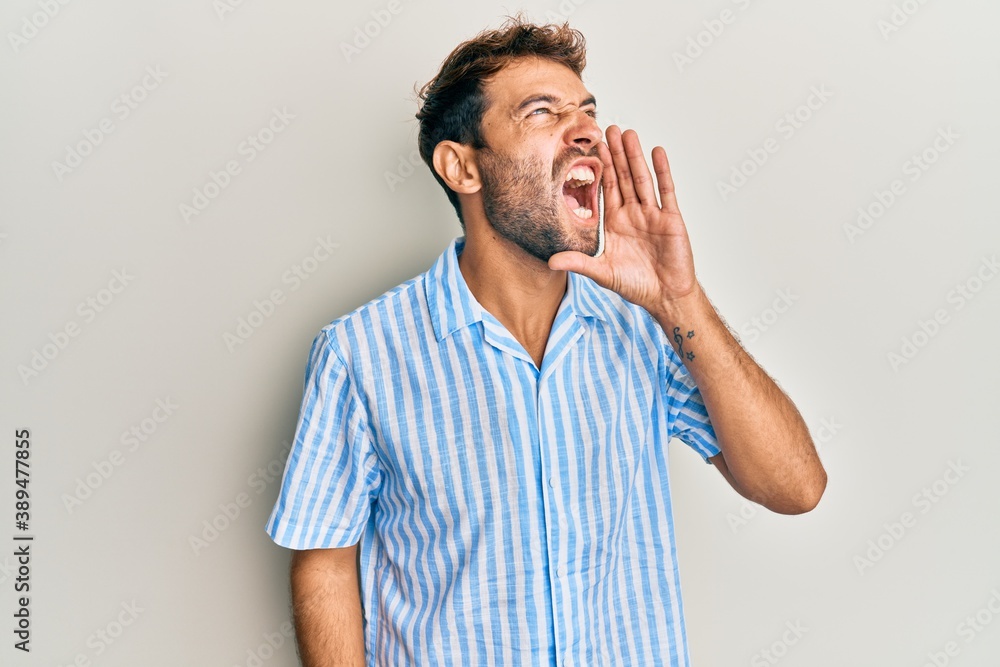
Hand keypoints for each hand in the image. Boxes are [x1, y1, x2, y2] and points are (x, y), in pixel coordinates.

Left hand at [548, 125, 698, 315]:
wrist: (665, 296)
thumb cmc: (635, 285)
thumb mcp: (602, 273)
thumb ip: (578, 263)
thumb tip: (550, 262)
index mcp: (614, 223)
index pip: (604, 189)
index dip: (599, 168)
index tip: (590, 147)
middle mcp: (632, 213)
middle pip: (622, 177)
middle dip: (615, 154)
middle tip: (607, 129)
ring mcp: (651, 213)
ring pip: (641, 178)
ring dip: (634, 156)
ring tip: (627, 133)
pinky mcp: (670, 218)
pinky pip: (665, 190)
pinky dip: (662, 171)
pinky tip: (656, 152)